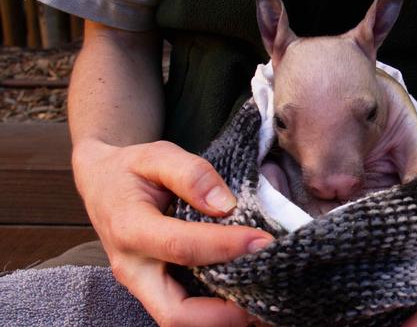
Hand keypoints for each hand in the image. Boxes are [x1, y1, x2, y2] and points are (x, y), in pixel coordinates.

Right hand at [72, 139, 273, 326]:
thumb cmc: (131, 169)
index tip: (263, 241)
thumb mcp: (156, 155)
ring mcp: (142, 284)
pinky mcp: (155, 288)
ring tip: (263, 304)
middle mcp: (133, 268)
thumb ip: (192, 173)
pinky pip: (185, 311)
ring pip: (180, 320)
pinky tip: (247, 299)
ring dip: (222, 319)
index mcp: (129, 229)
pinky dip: (216, 312)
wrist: (102, 182)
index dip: (225, 247)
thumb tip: (225, 205)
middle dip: (222, 313)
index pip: (181, 246)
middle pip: (174, 312)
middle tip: (266, 294)